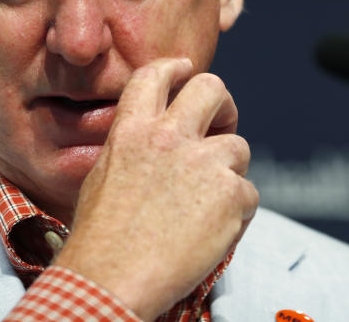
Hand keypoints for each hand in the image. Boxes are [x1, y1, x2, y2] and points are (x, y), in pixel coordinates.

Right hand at [53, 58, 258, 320]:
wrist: (112, 279)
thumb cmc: (101, 240)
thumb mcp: (103, 176)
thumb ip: (134, 149)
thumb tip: (159, 143)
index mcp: (132, 130)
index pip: (156, 75)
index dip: (175, 68)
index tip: (185, 69)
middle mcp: (168, 137)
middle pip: (211, 88)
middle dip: (223, 104)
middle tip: (221, 125)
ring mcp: (203, 163)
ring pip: (238, 147)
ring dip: (229, 172)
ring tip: (208, 204)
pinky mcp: (230, 194)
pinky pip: (248, 194)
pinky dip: (236, 213)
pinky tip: (213, 232)